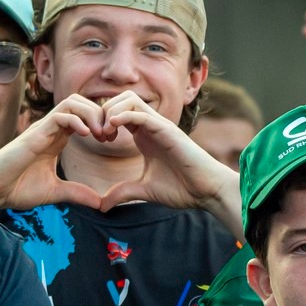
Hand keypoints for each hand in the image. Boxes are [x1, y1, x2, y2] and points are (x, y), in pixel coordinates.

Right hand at [0, 95, 105, 211]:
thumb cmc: (16, 189)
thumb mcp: (55, 192)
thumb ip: (77, 194)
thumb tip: (100, 204)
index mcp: (57, 139)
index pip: (84, 116)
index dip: (101, 123)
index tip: (110, 141)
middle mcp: (51, 129)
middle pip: (81, 102)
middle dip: (100, 115)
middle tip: (108, 136)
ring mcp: (43, 129)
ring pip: (72, 102)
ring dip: (91, 114)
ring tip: (99, 135)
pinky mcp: (35, 134)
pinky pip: (60, 114)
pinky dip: (77, 120)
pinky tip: (86, 136)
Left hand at [99, 92, 238, 214]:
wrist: (206, 192)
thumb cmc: (181, 189)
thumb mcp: (144, 190)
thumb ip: (122, 193)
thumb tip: (102, 206)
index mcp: (144, 135)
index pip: (119, 111)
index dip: (104, 121)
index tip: (99, 141)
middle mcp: (151, 126)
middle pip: (121, 98)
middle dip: (104, 111)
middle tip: (99, 134)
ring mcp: (159, 126)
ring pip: (130, 99)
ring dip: (112, 111)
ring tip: (106, 133)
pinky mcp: (167, 130)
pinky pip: (142, 114)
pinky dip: (124, 115)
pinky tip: (113, 127)